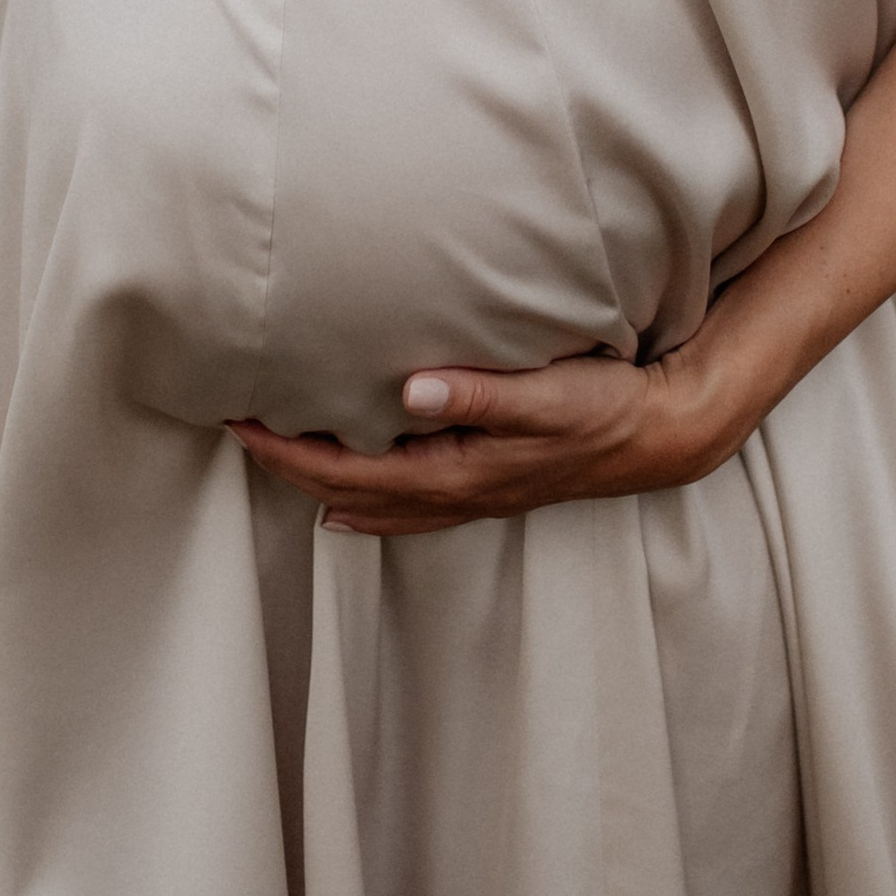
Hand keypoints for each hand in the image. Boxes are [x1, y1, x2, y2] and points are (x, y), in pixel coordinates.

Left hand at [227, 343, 740, 535]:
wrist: (660, 435)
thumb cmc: (605, 405)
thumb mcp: (546, 393)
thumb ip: (479, 393)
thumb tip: (410, 390)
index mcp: (457, 470)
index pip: (350, 467)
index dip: (290, 450)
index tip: (241, 421)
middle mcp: (456, 491)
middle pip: (349, 489)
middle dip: (288, 465)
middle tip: (235, 430)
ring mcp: (471, 494)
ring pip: (374, 501)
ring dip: (319, 482)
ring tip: (274, 461)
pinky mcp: (487, 483)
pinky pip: (407, 505)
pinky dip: (367, 501)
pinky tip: (349, 502)